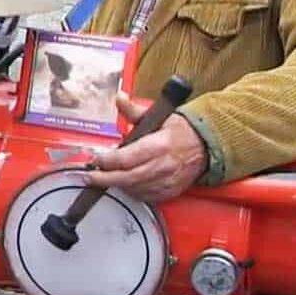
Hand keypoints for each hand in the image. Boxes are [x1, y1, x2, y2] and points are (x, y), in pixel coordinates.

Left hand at [87, 93, 207, 201]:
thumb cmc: (179, 130)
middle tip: (90, 176)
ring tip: (104, 180)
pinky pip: (147, 197)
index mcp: (158, 145)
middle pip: (128, 177)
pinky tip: (123, 185)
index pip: (126, 158)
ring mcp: (168, 180)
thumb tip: (120, 97)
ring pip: (136, 189)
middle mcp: (163, 165)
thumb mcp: (156, 115)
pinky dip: (133, 193)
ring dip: (117, 185)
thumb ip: (134, 110)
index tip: (96, 159)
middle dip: (105, 178)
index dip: (107, 160)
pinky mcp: (171, 190)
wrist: (205, 145)